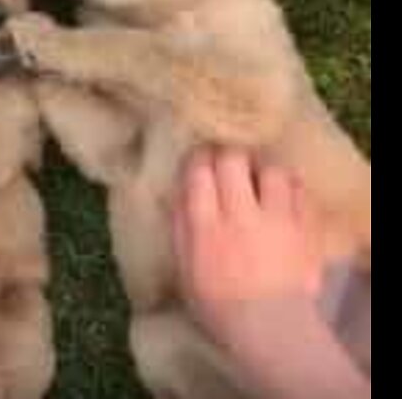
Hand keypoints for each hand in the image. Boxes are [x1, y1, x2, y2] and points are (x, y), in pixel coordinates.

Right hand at [173, 148, 323, 353]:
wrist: (269, 327)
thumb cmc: (217, 302)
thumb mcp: (184, 266)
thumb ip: (181, 226)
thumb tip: (179, 191)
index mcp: (205, 224)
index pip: (198, 170)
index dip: (197, 159)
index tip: (198, 164)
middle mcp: (240, 214)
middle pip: (233, 159)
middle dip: (227, 158)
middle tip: (227, 168)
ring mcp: (277, 218)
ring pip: (270, 169)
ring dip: (261, 171)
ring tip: (259, 181)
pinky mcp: (305, 226)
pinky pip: (300, 189)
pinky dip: (289, 186)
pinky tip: (282, 195)